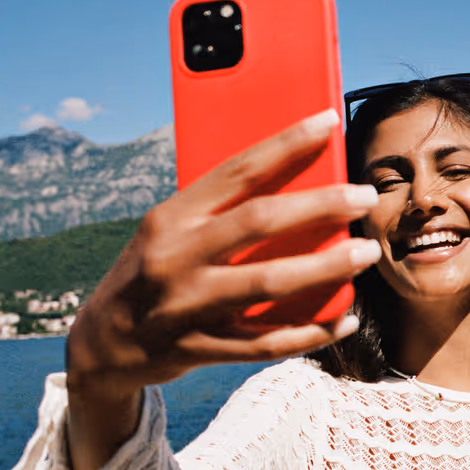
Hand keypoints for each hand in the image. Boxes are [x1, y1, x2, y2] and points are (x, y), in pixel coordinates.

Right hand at [63, 109, 379, 469]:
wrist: (102, 343)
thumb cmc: (152, 271)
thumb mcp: (169, 231)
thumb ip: (219, 211)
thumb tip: (297, 183)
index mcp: (171, 217)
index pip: (236, 169)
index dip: (285, 143)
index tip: (328, 121)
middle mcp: (176, 257)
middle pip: (260, 222)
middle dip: (320, 205)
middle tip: (366, 196)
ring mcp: (188, 306)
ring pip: (269, 283)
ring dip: (326, 267)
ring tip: (367, 252)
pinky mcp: (201, 349)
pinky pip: (267, 343)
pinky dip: (311, 333)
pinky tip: (345, 321)